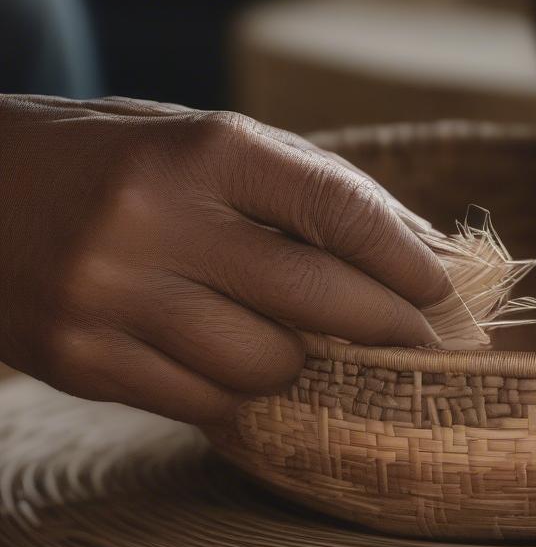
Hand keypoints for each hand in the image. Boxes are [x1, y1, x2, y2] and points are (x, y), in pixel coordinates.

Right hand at [0, 96, 453, 423]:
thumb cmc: (104, 162)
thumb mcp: (198, 142)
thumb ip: (303, 189)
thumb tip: (413, 248)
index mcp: (198, 149)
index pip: (341, 210)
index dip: (408, 260)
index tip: (443, 291)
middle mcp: (156, 221)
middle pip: (319, 299)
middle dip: (389, 327)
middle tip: (421, 340)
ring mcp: (112, 299)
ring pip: (267, 367)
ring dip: (304, 364)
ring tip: (301, 344)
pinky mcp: (81, 362)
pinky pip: (206, 404)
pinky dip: (240, 393)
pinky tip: (241, 368)